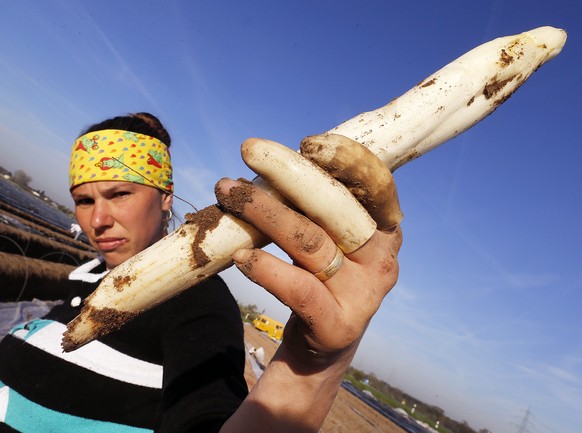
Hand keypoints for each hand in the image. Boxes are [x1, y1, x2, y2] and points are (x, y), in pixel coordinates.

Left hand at [216, 136, 401, 431]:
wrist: (322, 346)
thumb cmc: (322, 278)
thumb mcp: (330, 236)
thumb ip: (318, 203)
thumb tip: (271, 161)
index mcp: (386, 230)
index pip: (376, 185)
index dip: (346, 159)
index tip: (306, 144)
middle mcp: (381, 259)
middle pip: (336, 208)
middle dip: (291, 175)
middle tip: (250, 150)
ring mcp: (362, 293)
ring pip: (310, 242)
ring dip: (264, 212)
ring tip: (228, 192)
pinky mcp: (336, 323)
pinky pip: (299, 289)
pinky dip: (267, 269)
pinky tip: (241, 257)